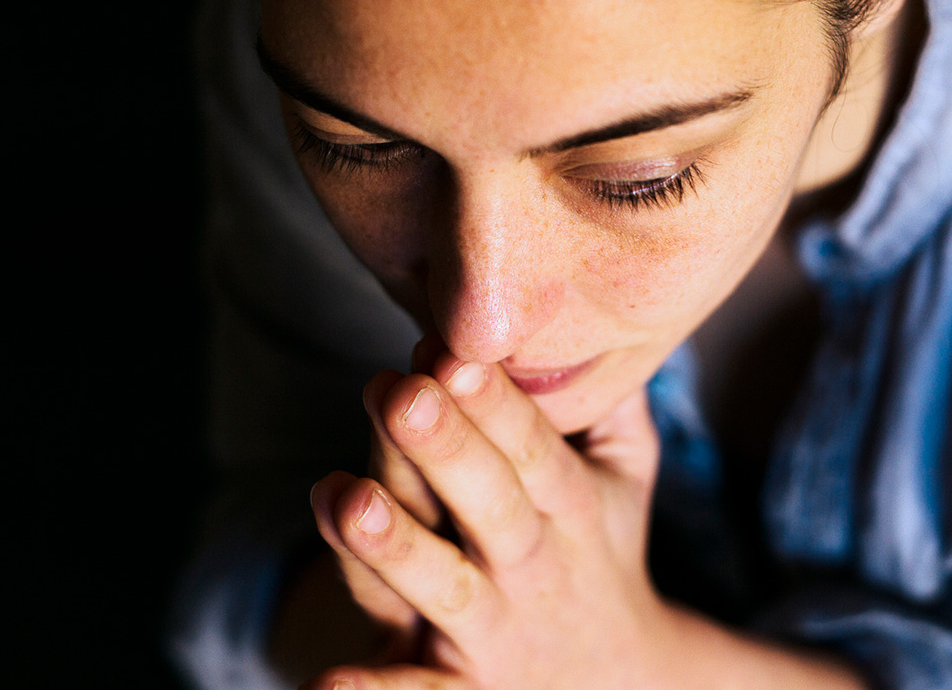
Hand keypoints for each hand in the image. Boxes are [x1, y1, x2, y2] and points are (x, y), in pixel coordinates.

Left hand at [307, 337, 673, 688]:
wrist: (621, 685)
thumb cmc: (601, 550)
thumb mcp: (628, 473)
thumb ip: (610, 396)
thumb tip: (600, 301)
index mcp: (573, 508)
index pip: (534, 448)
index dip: (495, 402)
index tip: (455, 350)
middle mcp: (534, 569)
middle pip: (491, 508)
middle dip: (447, 450)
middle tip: (402, 392)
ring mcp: (492, 633)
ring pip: (443, 589)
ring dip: (395, 549)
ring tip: (343, 499)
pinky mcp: (455, 689)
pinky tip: (323, 685)